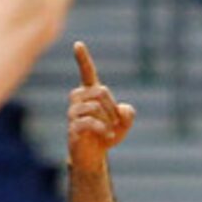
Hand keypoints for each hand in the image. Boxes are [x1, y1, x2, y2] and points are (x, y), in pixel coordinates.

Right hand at [67, 42, 136, 169]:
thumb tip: (123, 110)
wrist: (93, 156)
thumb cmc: (107, 135)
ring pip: (94, 106)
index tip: (77, 44)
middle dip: (112, 107)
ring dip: (108, 120)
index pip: (87, 73)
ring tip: (109, 131)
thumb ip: (128, 113)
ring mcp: (73, 113)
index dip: (83, 59)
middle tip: (115, 123)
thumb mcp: (124, 124)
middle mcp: (79, 100)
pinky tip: (107, 136)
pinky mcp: (72, 127)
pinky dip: (102, 129)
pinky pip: (88, 121)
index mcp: (90, 94)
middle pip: (100, 91)